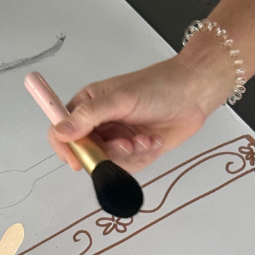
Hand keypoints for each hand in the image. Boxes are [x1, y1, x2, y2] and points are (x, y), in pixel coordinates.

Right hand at [47, 49, 233, 173]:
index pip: (62, 132)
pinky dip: (142, 156)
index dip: (65, 148)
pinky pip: (128, 167)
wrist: (194, 94)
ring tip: (145, 138)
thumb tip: (60, 132)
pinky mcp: (134, 153)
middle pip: (86, 154)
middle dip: (107, 154)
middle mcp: (99, 125)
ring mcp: (116, 141)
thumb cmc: (158, 87)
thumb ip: (88, 116)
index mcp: (88, 106)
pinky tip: (153, 141)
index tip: (78, 160)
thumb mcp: (120, 99)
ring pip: (108, 165)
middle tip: (127, 143)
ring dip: (129, 155)